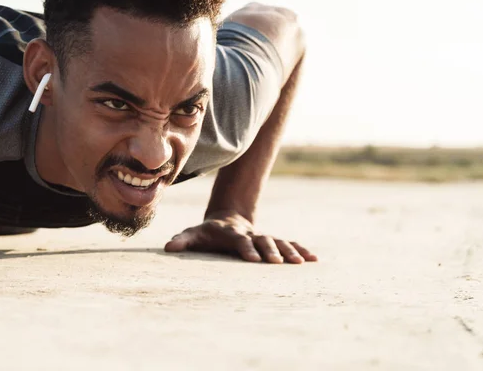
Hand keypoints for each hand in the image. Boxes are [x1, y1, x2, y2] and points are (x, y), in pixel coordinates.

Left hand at [164, 210, 316, 263]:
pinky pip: (288, 243)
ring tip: (302, 262)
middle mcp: (250, 233)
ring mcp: (262, 236)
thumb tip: (168, 247)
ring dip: (290, 251)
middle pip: (262, 240)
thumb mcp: (194, 235)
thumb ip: (183, 240)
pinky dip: (301, 249)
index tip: (254, 259)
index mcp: (231, 233)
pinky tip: (314, 259)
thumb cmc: (207, 233)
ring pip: (279, 241)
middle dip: (270, 251)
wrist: (227, 219)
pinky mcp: (271, 239)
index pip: (239, 240)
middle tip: (278, 263)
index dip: (246, 248)